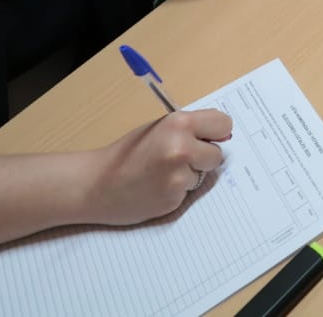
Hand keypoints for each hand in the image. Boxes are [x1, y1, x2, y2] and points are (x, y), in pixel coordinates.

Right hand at [88, 109, 233, 225]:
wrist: (98, 184)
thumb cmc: (127, 152)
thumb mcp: (158, 128)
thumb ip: (189, 129)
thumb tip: (224, 134)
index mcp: (178, 124)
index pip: (223, 124)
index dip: (216, 132)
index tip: (208, 137)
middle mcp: (182, 148)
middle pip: (218, 154)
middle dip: (203, 157)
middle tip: (180, 158)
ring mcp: (179, 176)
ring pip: (204, 175)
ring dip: (189, 175)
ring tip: (162, 173)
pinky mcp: (175, 199)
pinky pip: (189, 191)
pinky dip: (178, 190)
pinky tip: (158, 187)